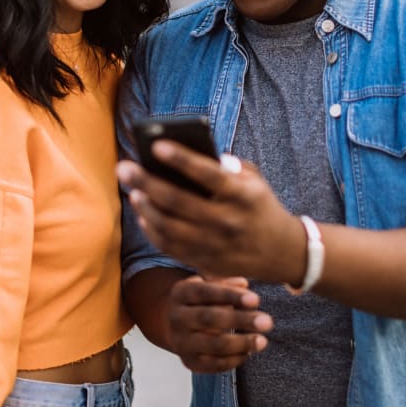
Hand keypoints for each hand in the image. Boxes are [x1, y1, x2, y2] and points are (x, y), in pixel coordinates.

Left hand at [117, 140, 306, 284]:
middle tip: (124, 167)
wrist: (281, 252)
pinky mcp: (205, 262)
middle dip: (146, 182)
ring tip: (132, 189)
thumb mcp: (254, 180)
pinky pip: (170, 246)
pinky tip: (143, 214)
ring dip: (145, 207)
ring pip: (168, 227)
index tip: (156, 145)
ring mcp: (215, 245)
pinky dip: (152, 230)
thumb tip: (188, 154)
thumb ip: (227, 166)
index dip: (181, 159)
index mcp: (242, 195)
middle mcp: (227, 221)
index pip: (208, 174)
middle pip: (178, 201)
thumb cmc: (260, 205)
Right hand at [167, 275, 272, 372]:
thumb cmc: (200, 300)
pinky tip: (249, 352)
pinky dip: (234, 359)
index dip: (231, 296)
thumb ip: (226, 283)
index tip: (256, 300)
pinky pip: (213, 364)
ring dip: (241, 343)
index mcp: (181, 292)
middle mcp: (176, 317)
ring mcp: (180, 342)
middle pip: (209, 318)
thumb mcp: (208, 284)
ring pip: (213, 345)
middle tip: (267, 322)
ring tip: (262, 341)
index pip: (206, 292)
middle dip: (240, 320)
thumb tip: (244, 284)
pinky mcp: (188, 362)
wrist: (175, 324)